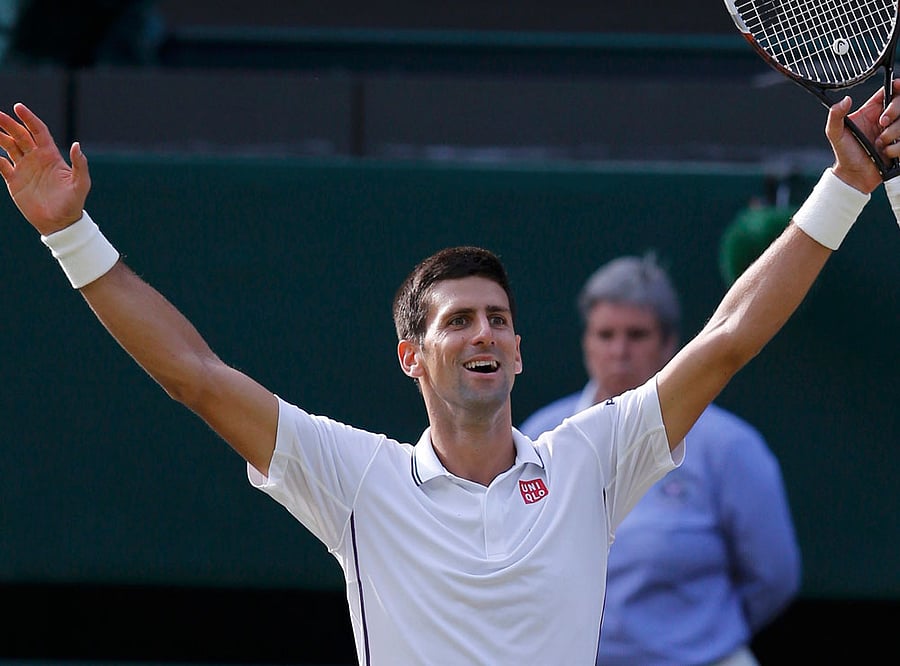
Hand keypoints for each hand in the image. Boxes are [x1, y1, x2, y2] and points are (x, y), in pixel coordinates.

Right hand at [0, 102, 89, 234]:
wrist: (60, 223)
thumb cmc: (73, 203)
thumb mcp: (81, 184)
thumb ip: (80, 164)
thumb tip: (77, 144)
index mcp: (51, 156)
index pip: (38, 131)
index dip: (29, 118)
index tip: (18, 107)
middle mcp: (36, 159)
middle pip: (20, 135)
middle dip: (8, 123)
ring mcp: (24, 169)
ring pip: (8, 146)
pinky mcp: (14, 181)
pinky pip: (0, 165)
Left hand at [827, 80, 899, 193]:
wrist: (854, 176)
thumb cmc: (844, 154)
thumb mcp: (835, 134)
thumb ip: (835, 116)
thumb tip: (845, 100)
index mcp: (872, 111)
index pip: (889, 91)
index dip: (896, 87)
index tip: (897, 87)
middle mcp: (885, 119)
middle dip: (894, 111)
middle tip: (881, 123)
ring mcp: (895, 132)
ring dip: (893, 133)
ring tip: (878, 144)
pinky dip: (896, 148)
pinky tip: (885, 153)